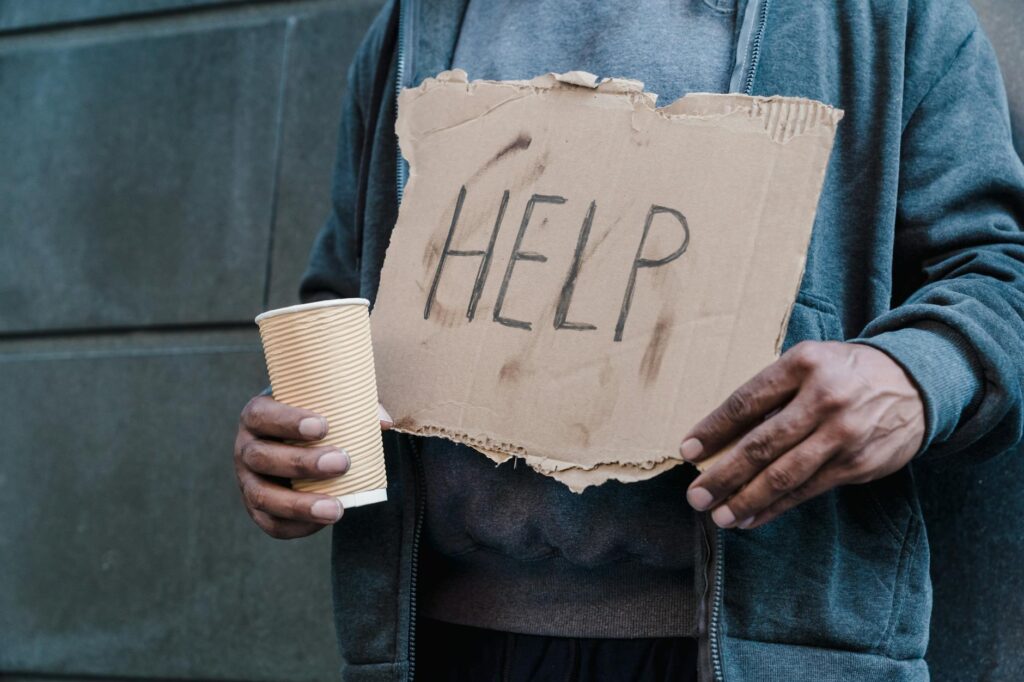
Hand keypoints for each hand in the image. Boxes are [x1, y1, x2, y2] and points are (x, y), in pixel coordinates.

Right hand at [234, 394, 393, 538]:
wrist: (300, 445)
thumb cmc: (317, 418)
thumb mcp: (329, 406)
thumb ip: (356, 408)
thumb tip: (385, 422)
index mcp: (257, 416)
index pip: (262, 415)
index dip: (288, 421)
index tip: (323, 426)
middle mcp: (245, 448)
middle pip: (262, 457)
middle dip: (302, 463)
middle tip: (342, 462)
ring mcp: (247, 481)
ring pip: (263, 495)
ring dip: (300, 504)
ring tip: (336, 508)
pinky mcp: (257, 509)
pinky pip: (270, 523)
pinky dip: (297, 525)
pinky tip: (324, 522)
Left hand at [680, 341, 924, 529]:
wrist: (915, 383)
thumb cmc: (844, 373)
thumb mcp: (808, 364)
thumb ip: (772, 393)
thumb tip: (723, 436)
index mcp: (802, 365)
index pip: (746, 402)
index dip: (713, 430)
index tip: (688, 451)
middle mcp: (823, 399)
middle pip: (761, 444)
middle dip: (723, 475)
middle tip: (696, 496)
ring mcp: (842, 434)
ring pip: (784, 474)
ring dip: (747, 500)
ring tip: (719, 515)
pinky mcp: (857, 464)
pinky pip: (808, 490)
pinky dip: (776, 507)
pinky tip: (752, 517)